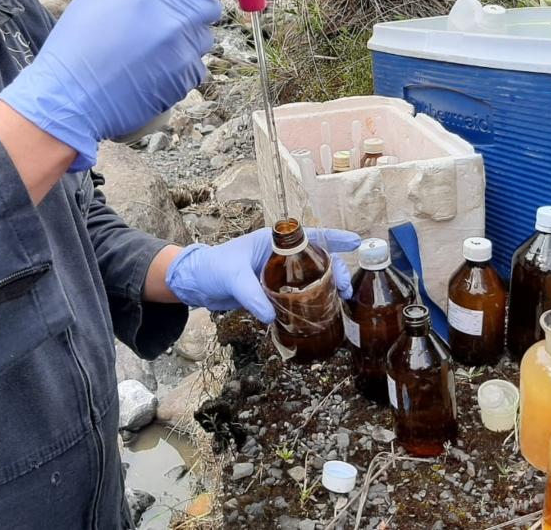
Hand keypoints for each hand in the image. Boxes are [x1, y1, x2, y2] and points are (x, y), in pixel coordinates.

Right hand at [0, 0, 220, 170]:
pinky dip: (182, 65)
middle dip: (196, 7)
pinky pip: (195, 66)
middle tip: (174, 12)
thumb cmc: (75, 48)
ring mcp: (182, 55)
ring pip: (204, 38)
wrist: (71, 100)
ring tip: (159, 44)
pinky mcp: (183, 82)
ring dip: (189, 37)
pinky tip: (157, 67)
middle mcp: (175, 23)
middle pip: (209, 7)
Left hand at [165, 228, 360, 322]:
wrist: (196, 284)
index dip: (333, 238)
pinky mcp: (272, 292)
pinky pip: (297, 295)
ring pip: (310, 278)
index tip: (354, 241)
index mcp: (272, 242)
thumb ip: (251, 294)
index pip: (308, 235)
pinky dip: (311, 302)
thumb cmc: (212, 268)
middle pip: (316, 259)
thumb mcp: (231, 277)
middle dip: (335, 270)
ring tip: (340, 300)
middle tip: (345, 287)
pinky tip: (322, 312)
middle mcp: (279, 257)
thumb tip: (271, 315)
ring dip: (327, 287)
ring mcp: (277, 275)